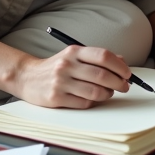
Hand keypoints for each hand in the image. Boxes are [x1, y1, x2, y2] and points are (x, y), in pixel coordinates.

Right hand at [14, 45, 130, 107]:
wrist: (26, 77)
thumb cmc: (56, 67)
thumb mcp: (74, 56)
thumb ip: (97, 58)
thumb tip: (122, 61)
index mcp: (74, 51)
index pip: (103, 56)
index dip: (120, 66)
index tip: (127, 74)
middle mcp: (67, 65)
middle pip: (102, 75)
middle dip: (119, 83)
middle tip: (124, 86)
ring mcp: (61, 82)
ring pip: (95, 91)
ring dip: (108, 94)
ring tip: (109, 93)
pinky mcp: (56, 98)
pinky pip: (84, 103)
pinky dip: (93, 102)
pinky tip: (93, 99)